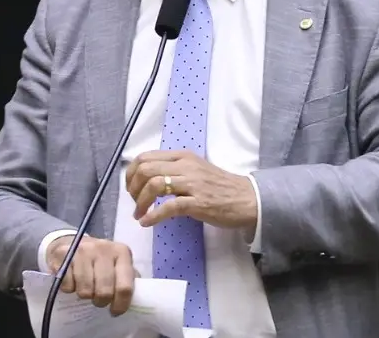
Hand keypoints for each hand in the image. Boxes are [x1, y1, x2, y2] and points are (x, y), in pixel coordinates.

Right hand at [45, 235, 137, 314]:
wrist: (71, 243)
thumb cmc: (99, 259)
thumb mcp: (117, 263)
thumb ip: (128, 277)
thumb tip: (139, 298)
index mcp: (122, 252)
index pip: (125, 287)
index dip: (120, 305)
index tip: (115, 311)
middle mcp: (103, 248)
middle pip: (104, 292)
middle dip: (101, 301)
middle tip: (98, 298)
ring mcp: (82, 250)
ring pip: (85, 291)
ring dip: (85, 294)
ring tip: (86, 287)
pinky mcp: (63, 255)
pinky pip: (68, 286)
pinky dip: (69, 288)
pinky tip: (72, 280)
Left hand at [125, 150, 257, 232]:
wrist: (247, 198)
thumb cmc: (220, 187)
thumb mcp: (195, 170)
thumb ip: (174, 171)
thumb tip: (148, 179)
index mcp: (183, 157)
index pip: (146, 157)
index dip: (131, 173)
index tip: (131, 188)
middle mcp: (186, 166)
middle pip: (146, 169)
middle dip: (133, 188)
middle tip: (135, 202)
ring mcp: (192, 183)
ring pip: (154, 184)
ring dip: (140, 202)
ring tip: (140, 214)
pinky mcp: (198, 202)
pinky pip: (169, 206)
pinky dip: (153, 215)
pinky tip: (147, 222)